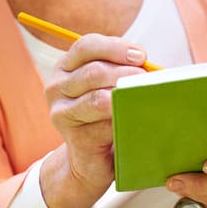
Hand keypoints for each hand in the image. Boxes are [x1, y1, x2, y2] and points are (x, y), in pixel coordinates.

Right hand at [42, 34, 147, 207]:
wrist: (90, 160)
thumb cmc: (104, 118)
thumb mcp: (107, 87)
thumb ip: (119, 71)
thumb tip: (150, 67)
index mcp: (66, 67)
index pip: (86, 46)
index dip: (115, 47)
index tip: (141, 56)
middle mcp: (56, 87)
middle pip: (94, 71)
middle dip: (126, 73)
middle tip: (148, 80)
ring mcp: (61, 113)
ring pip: (98, 98)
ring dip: (126, 96)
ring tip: (145, 96)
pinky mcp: (73, 137)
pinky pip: (104, 125)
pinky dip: (124, 120)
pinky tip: (138, 118)